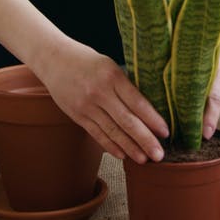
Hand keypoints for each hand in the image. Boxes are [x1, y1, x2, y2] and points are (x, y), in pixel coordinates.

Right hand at [41, 38, 168, 164]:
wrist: (53, 59)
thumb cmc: (86, 60)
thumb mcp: (109, 65)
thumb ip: (124, 86)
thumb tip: (147, 110)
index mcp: (112, 75)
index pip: (137, 102)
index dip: (152, 119)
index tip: (165, 132)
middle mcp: (99, 92)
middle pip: (127, 121)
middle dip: (145, 140)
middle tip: (159, 155)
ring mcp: (86, 106)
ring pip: (113, 131)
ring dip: (130, 148)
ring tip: (144, 159)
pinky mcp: (77, 116)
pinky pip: (97, 134)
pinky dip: (111, 146)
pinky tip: (123, 155)